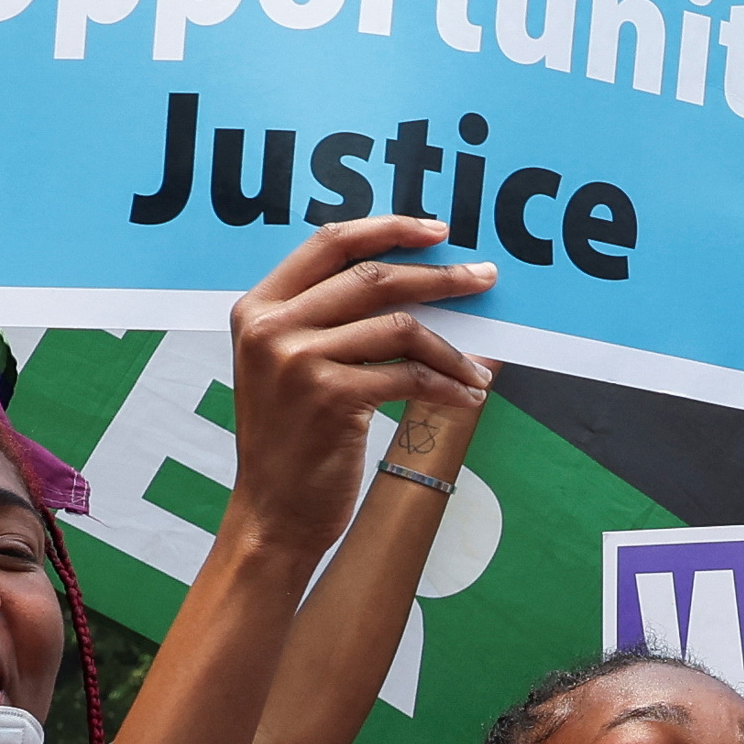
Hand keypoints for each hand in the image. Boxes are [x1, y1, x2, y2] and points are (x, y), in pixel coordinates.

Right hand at [227, 218, 495, 559]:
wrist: (273, 513)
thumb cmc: (292, 440)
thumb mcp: (291, 367)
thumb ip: (331, 321)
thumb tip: (424, 283)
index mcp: (259, 307)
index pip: (331, 243)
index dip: (389, 229)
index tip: (439, 232)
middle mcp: (272, 326)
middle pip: (373, 278)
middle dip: (440, 277)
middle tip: (485, 279)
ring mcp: (299, 360)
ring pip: (400, 328)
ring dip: (452, 348)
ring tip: (478, 367)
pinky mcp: (331, 396)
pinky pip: (409, 376)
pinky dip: (447, 384)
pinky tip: (467, 394)